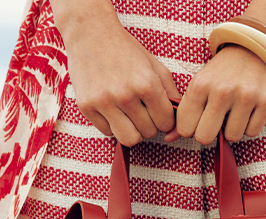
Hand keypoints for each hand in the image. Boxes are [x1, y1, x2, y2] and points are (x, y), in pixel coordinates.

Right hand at [63, 13, 180, 145]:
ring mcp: (104, 102)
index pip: (165, 123)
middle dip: (148, 125)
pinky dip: (112, 126)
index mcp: (146, 84)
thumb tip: (178, 119)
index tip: (158, 114)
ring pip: (128, 139)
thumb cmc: (125, 50)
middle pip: (148, 133)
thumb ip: (170, 92)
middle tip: (142, 112)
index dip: (164, 121)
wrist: (89, 31)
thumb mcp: (154, 66)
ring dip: (132, 131)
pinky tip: (111, 110)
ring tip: (129, 117)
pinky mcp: (86, 107)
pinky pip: (107, 133)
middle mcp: (125, 95)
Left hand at [166, 45, 265, 144]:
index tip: (198, 119)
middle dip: (209, 133)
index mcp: (200, 85)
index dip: (191, 128)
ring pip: (232, 137)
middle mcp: (223, 90)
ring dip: (232, 129)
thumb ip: (183, 114)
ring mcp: (246, 96)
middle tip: (215, 121)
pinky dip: (249, 126)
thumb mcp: (198, 86)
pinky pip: (252, 132)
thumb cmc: (221, 74)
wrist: (254, 49)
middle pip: (205, 138)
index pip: (185, 129)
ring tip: (234, 111)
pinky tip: (248, 110)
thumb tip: (168, 140)